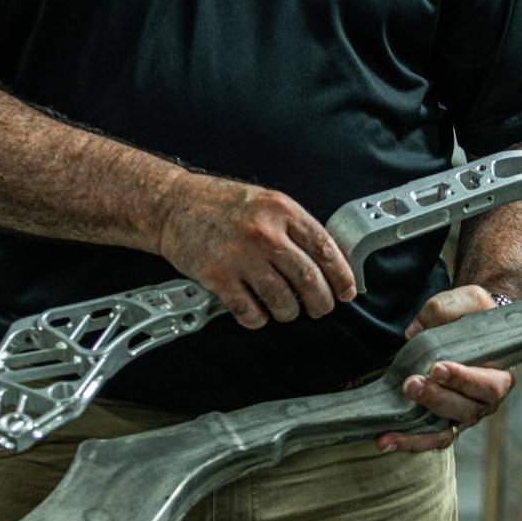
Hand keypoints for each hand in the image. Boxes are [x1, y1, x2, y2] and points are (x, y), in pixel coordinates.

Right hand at [159, 175, 356, 328]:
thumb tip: (326, 257)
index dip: (341, 274)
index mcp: (281, 210)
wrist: (173, 204)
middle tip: (321, 308)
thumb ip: (293, 226)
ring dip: (289, 312)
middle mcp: (264, 233)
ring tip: (287, 309)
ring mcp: (240, 256)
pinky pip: (249, 311)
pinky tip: (257, 312)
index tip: (347, 290)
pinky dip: (258, 318)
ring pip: (282, 300)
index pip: (324, 247)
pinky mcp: (218, 277)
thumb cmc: (220, 204)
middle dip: (321, 301)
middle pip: (308, 278)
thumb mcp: (265, 202)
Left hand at [376, 284, 516, 453]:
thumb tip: (414, 331)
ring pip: (446, 430)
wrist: (476, 327)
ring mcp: (466, 414)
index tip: (437, 368)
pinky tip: (384, 440)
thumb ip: (446, 308)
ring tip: (389, 428)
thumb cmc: (477, 315)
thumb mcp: (470, 299)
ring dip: (417, 432)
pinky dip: (409, 442)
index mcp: (501, 373)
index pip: (488, 383)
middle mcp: (486, 401)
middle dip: (436, 398)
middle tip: (410, 384)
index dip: (464, 379)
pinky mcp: (446, 422)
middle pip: (466, 409)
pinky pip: (430, 439)